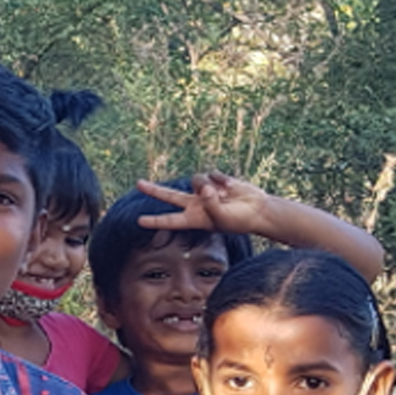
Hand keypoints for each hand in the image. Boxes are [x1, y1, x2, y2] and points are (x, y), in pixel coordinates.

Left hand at [135, 173, 276, 236]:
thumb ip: (211, 204)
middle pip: (169, 196)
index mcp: (194, 218)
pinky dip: (221, 180)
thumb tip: (204, 188)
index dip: (155, 220)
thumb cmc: (240, 220)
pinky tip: (230, 188)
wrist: (258, 210)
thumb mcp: (223, 218)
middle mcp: (195, 204)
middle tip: (138, 184)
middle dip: (154, 190)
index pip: (171, 220)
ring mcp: (204, 191)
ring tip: (222, 194)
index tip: (139, 221)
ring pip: (195, 180)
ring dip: (207, 184)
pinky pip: (211, 173)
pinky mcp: (215, 180)